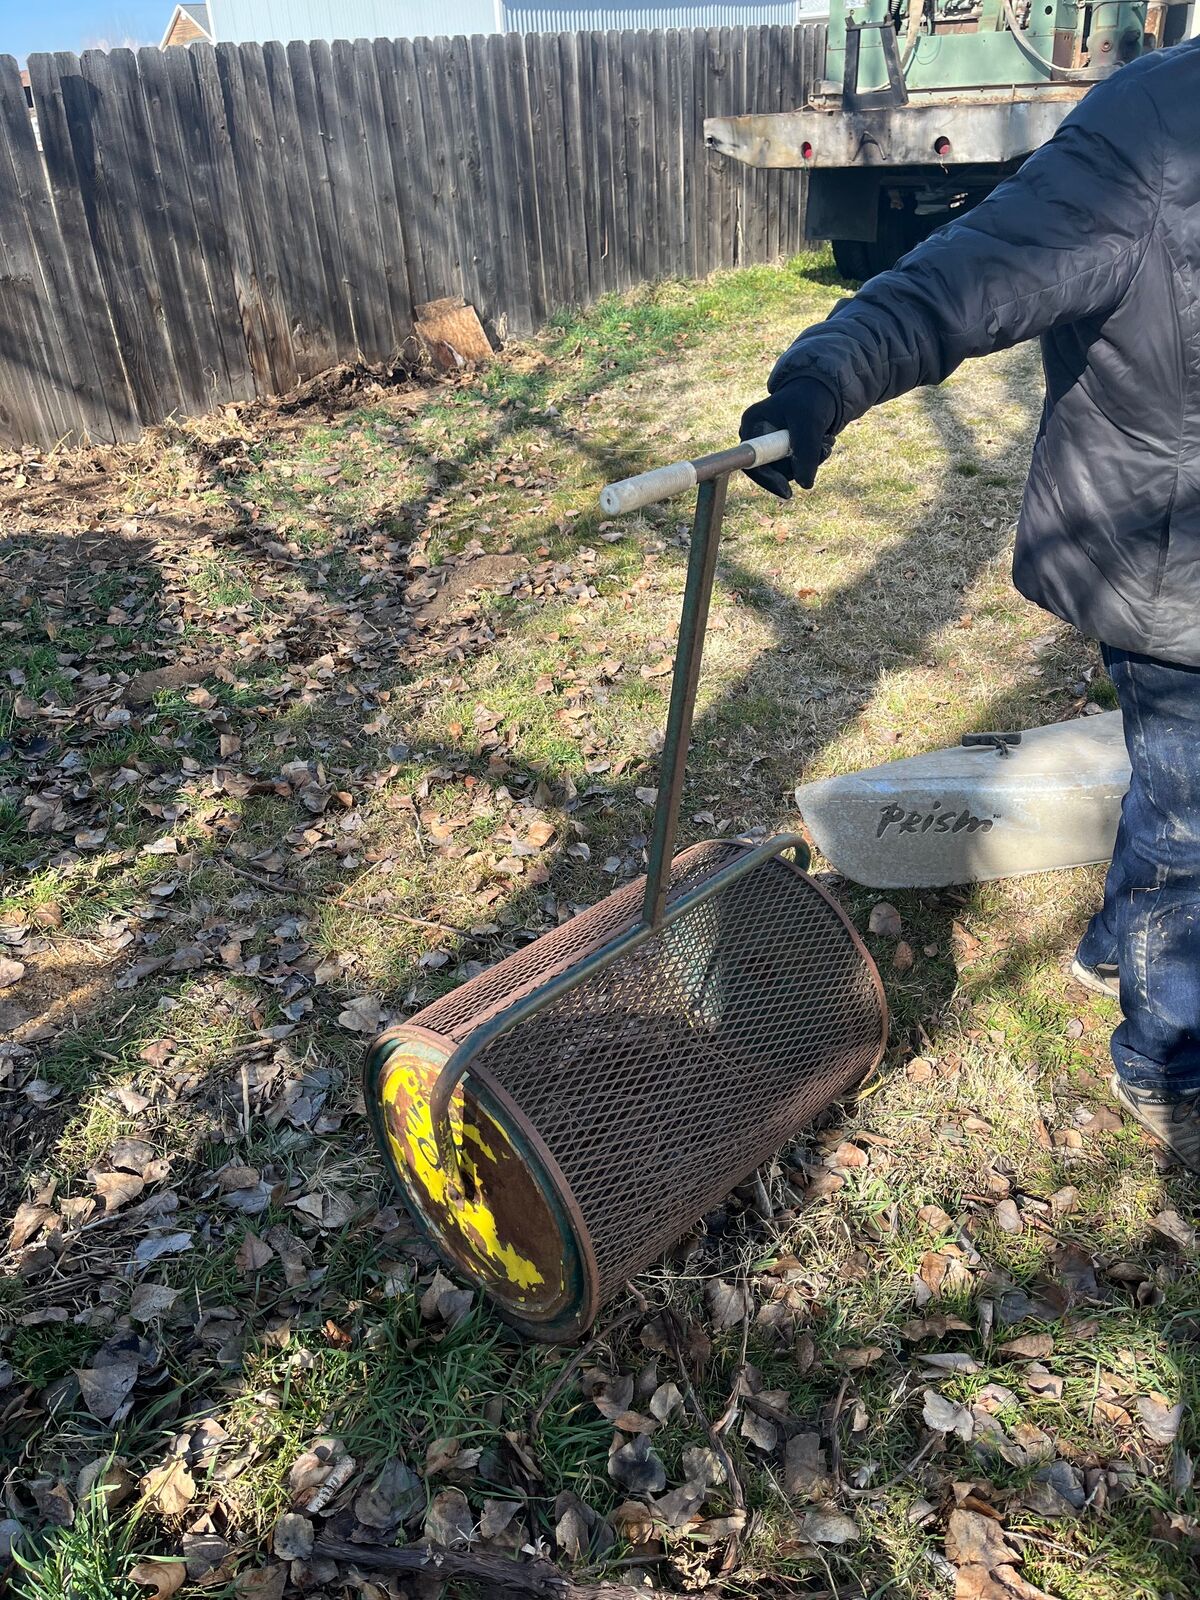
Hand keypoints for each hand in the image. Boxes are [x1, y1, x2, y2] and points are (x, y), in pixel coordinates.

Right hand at [738, 376, 838, 498]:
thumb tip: (805, 484)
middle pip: (770, 470)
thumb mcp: (810, 423)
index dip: (767, 479)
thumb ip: (806, 452)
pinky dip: (813, 459)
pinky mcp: (783, 450)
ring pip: (788, 470)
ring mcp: (770, 445)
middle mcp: (757, 436)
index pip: (752, 462)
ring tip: (826, 441)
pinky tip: (824, 442)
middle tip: (822, 451)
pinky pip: (796, 466)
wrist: (824, 389)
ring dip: (811, 461)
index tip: (787, 492)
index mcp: (753, 424)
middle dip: (798, 467)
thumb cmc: (811, 399)